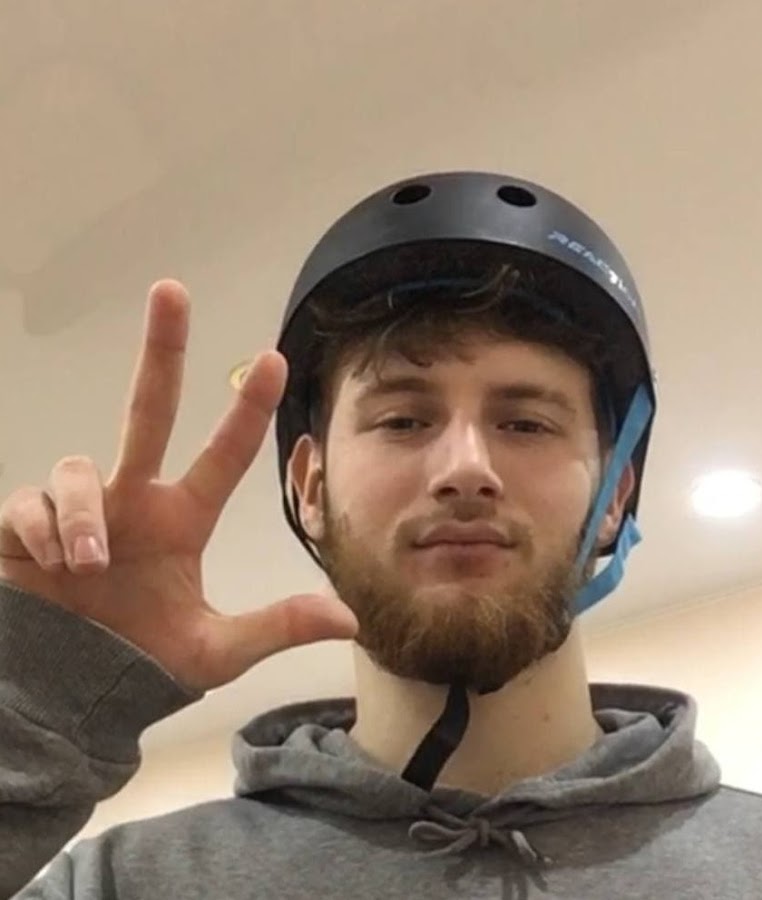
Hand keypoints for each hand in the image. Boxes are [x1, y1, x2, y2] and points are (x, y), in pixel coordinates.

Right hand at [0, 279, 356, 691]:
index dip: (247, 410)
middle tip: (172, 290)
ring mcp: (79, 508)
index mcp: (181, 520)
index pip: (224, 456)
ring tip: (93, 563)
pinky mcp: (23, 524)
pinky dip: (45, 529)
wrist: (63, 695)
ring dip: (87, 512)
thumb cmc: (136, 665)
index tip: (275, 360)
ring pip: (80, 467)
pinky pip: (32, 502)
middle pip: (149, 409)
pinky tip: (54, 565)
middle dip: (161, 351)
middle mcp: (134, 499)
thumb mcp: (213, 652)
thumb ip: (274, 628)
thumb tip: (350, 619)